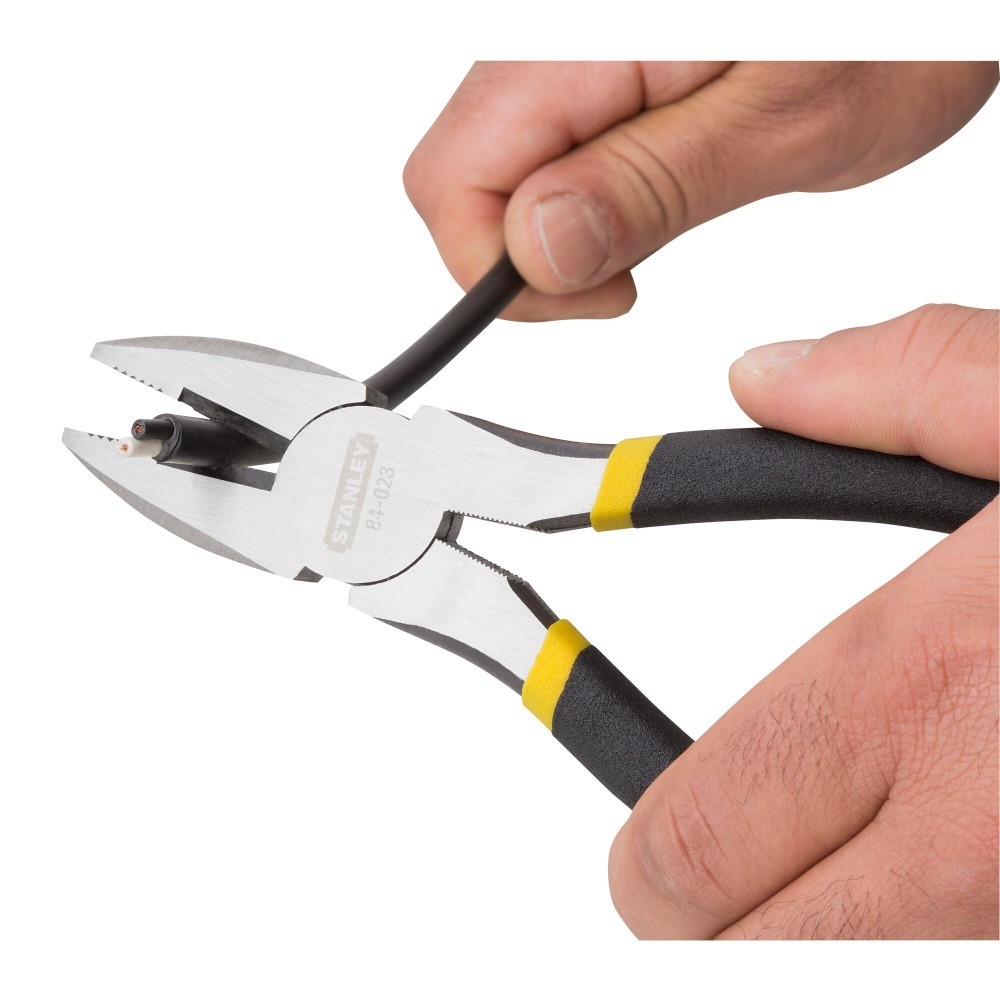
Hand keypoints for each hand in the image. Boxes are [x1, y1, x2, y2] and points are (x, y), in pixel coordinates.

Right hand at [404, 62, 996, 319]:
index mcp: (582, 40)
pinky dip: (581, 189)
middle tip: (629, 263)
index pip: (450, 183)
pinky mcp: (588, 63)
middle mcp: (552, 33)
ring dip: (557, 223)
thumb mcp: (783, 126)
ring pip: (496, 166)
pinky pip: (542, 143)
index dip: (505, 270)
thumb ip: (648, 187)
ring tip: (661, 204)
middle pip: (456, 176)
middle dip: (523, 255)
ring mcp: (563, 47)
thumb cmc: (893, 25)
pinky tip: (650, 177)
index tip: (605, 291)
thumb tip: (536, 253)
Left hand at [608, 304, 997, 938]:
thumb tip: (772, 377)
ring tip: (822, 870)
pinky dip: (895, 942)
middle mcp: (973, 835)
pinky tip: (928, 878)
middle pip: (728, 946)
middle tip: (724, 865)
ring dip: (799, 940)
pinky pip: (933, 972)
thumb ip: (901, 383)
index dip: (643, 854)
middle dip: (699, 915)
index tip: (644, 843)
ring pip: (830, 977)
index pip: (691, 831)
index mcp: (924, 677)